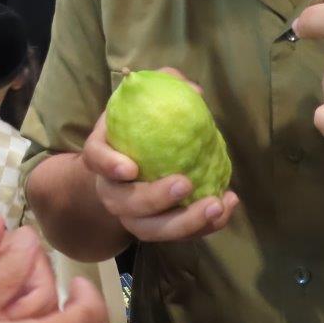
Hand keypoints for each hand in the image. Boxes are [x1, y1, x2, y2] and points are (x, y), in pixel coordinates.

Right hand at [81, 68, 238, 242]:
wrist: (130, 167)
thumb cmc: (138, 128)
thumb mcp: (145, 102)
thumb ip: (165, 85)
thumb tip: (195, 91)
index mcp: (102, 154)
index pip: (95, 159)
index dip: (109, 166)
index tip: (130, 168)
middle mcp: (112, 190)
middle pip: (125, 204)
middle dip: (154, 199)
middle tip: (184, 183)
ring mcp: (132, 215)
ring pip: (150, 230)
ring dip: (184, 223)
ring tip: (216, 205)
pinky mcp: (157, 228)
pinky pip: (178, 236)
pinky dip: (204, 226)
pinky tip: (228, 205)